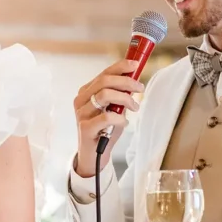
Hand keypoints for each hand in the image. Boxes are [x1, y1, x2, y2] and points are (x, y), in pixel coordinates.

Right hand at [73, 59, 144, 176]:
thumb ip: (120, 95)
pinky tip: (124, 122)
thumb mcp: (114, 109)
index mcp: (86, 92)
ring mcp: (81, 113)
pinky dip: (120, 118)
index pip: (104, 73)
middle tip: (140, 88)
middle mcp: (81, 100)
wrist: (94, 156)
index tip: (135, 65)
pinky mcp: (85, 127)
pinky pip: (107, 117)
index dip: (120, 67)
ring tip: (134, 107)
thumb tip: (134, 81)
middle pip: (104, 81)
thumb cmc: (104, 130)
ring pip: (105, 95)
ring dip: (125, 99)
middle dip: (126, 82)